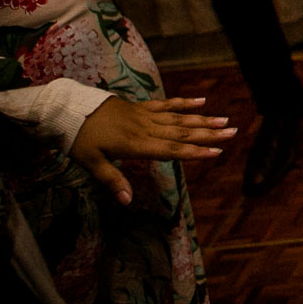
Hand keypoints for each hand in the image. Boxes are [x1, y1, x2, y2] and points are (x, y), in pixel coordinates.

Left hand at [72, 96, 237, 204]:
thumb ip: (112, 181)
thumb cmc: (80, 139)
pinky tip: (202, 101)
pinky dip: (185, 103)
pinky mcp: (142, 106)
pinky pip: (167, 103)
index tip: (217, 152)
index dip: (194, 152)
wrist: (70, 109)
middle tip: (232, 132)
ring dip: (202, 120)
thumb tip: (128, 202)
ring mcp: (146, 115)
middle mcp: (146, 128)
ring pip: (179, 118)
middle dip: (208, 134)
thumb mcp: (91, 164)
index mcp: (136, 144)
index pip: (171, 150)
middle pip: (182, 133)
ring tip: (224, 120)